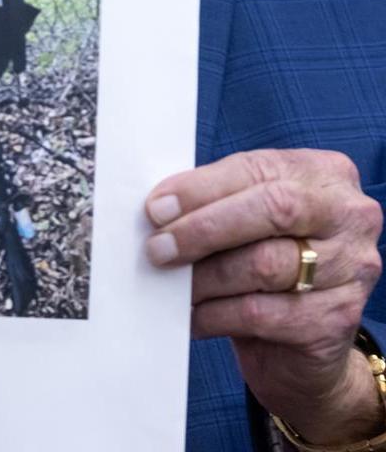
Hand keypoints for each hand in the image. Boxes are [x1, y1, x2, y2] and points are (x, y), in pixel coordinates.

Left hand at [145, 149, 383, 444]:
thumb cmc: (270, 257)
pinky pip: (262, 314)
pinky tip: (192, 316)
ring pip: (264, 265)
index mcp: (325, 174)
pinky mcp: (336, 319)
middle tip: (159, 247)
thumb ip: (220, 200)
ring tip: (170, 283)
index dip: (202, 188)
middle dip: (205, 228)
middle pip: (272, 210)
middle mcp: (349, 215)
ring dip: (205, 276)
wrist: (307, 338)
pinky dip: (216, 315)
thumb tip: (161, 206)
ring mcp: (351, 268)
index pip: (257, 170)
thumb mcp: (252, 215)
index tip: (157, 208)